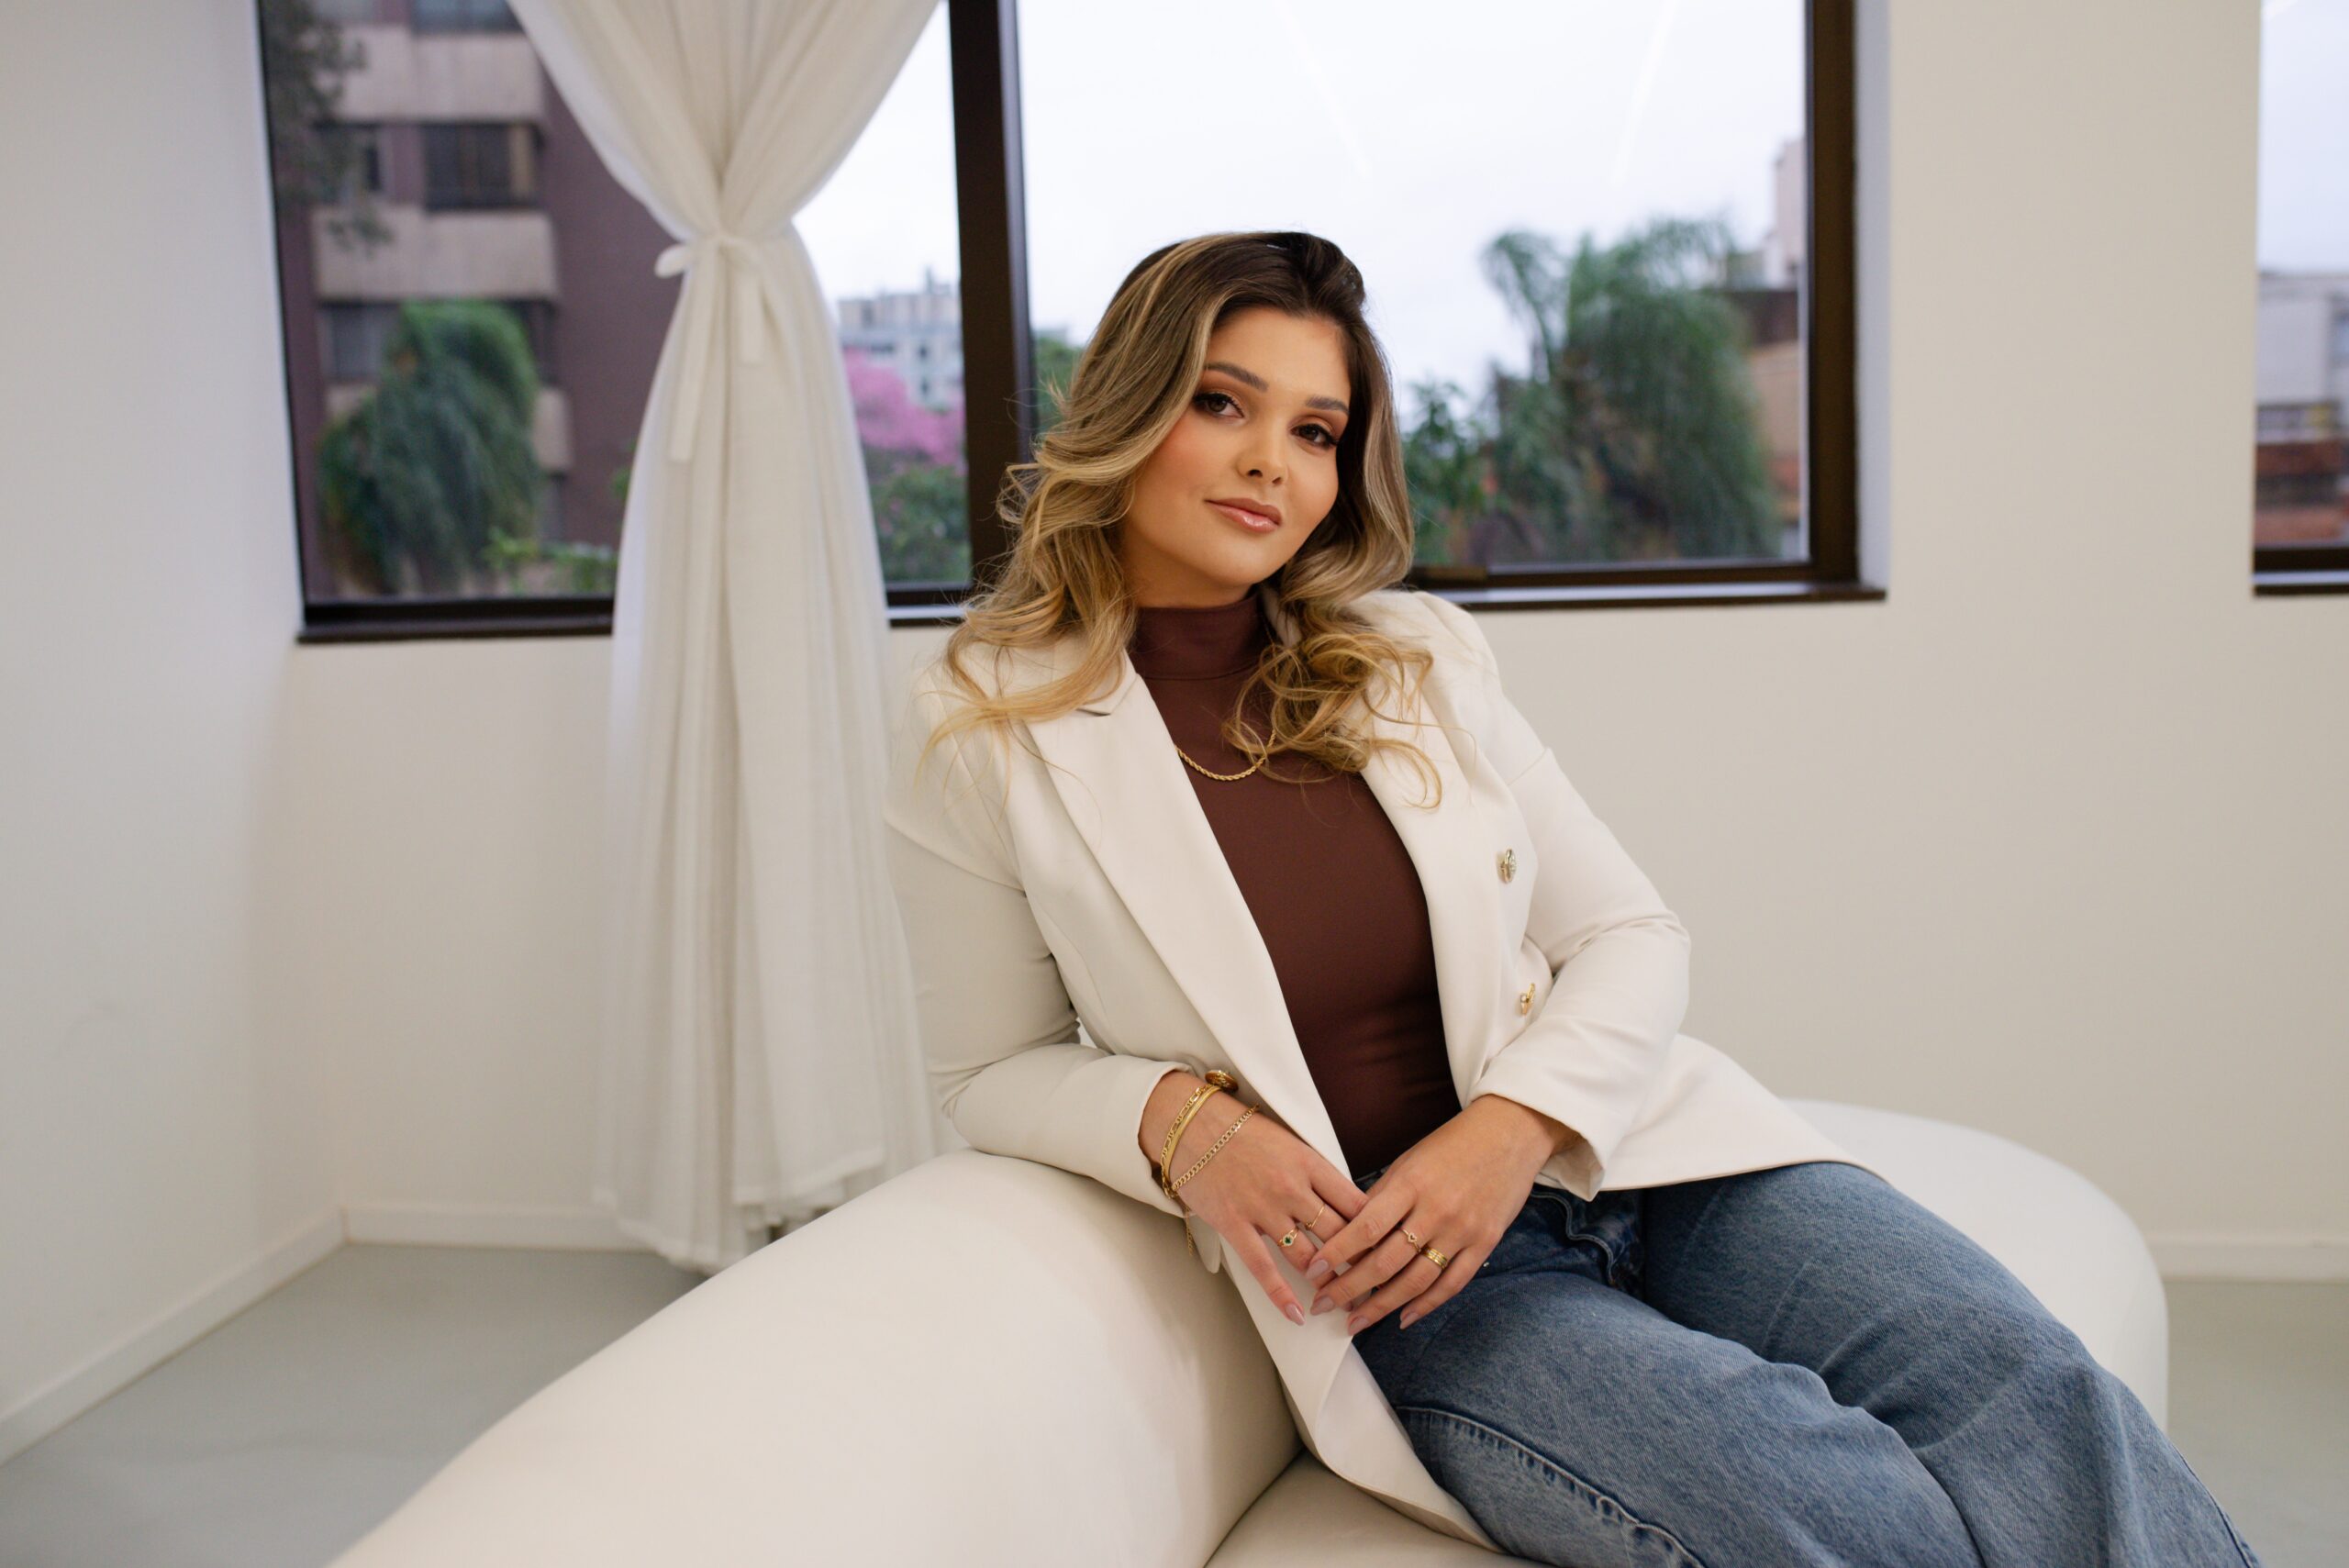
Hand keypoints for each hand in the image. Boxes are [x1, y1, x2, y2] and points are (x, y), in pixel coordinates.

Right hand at [1147, 1077, 1369, 1326]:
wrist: (1191, 1123)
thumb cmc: (1241, 1131)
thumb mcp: (1289, 1142)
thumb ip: (1316, 1173)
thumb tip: (1346, 1205)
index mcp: (1311, 1162)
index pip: (1356, 1204)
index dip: (1377, 1233)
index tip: (1388, 1252)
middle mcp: (1292, 1187)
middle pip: (1339, 1235)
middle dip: (1360, 1265)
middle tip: (1374, 1287)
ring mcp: (1263, 1207)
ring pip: (1308, 1256)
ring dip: (1327, 1283)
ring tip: (1343, 1303)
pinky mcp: (1235, 1224)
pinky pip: (1264, 1267)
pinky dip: (1281, 1295)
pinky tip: (1297, 1314)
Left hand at [1304, 1096, 1561, 1333]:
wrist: (1509, 1132)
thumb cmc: (1452, 1144)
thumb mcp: (1409, 1161)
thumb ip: (1383, 1197)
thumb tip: (1351, 1234)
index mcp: (1410, 1184)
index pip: (1365, 1228)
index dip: (1336, 1254)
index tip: (1313, 1272)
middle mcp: (1435, 1211)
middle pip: (1386, 1262)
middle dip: (1349, 1289)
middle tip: (1323, 1305)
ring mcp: (1462, 1230)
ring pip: (1416, 1280)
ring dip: (1381, 1306)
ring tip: (1356, 1322)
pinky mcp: (1485, 1243)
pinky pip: (1452, 1283)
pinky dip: (1426, 1305)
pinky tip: (1403, 1318)